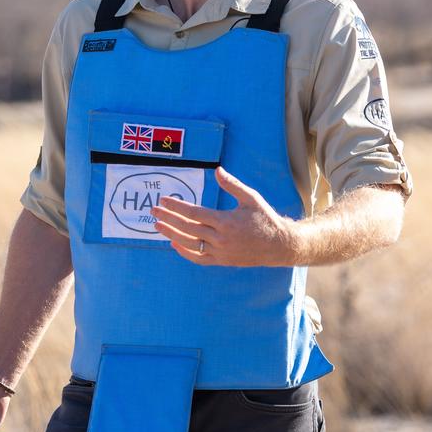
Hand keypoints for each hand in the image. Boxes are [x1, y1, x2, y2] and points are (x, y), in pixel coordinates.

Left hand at [153, 166, 294, 266]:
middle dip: (168, 219)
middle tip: (153, 211)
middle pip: (187, 228)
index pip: (194, 213)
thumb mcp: (251, 198)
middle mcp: (220, 238)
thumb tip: (217, 170)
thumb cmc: (264, 219)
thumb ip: (232, 185)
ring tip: (157, 226)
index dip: (176, 207)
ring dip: (171, 235)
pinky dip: (185, 252)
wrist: (278, 246)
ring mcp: (220, 252)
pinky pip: (198, 258)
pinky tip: (174, 244)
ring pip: (189, 243)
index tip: (163, 200)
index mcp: (226, 221)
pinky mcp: (222, 261)